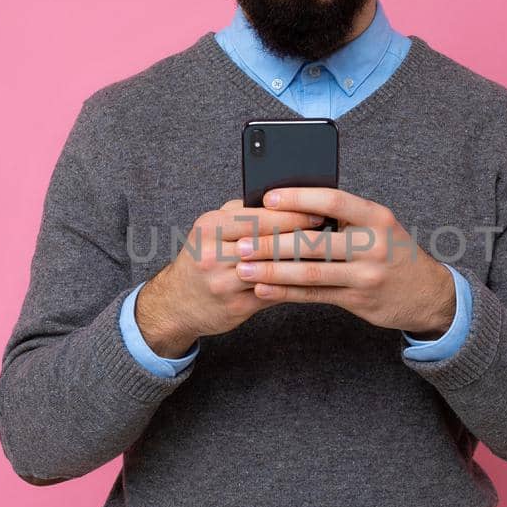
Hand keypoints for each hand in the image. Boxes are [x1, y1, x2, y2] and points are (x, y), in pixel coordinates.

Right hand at [136, 198, 325, 355]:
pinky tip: (313, 278)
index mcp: (209, 227)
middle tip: (330, 231)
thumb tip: (285, 200)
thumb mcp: (211, 230)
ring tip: (328, 253)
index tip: (317, 209)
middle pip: (267, 240)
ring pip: (273, 268)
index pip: (257, 215)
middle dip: (302, 234)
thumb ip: (241, 215)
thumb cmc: (201, 258)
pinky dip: (294, 284)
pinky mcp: (235, 306)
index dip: (291, 213)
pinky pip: (273, 292)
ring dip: (302, 261)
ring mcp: (223, 283)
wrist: (176, 303)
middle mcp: (213, 254)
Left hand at [234, 187, 455, 335]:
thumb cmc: (392, 250)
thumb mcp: (378, 225)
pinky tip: (262, 289)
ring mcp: (366, 276)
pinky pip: (315, 295)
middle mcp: (373, 245)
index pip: (334, 201)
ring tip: (244, 269)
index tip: (267, 198)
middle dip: (274, 242)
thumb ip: (343, 216)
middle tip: (243, 242)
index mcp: (376, 218)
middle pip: (315, 242)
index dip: (299, 198)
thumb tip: (291, 204)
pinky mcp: (358, 301)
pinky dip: (285, 292)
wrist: (426, 292)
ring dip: (273, 271)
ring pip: (311, 272)